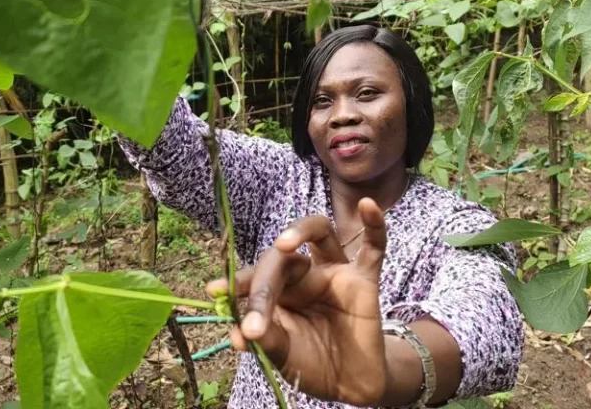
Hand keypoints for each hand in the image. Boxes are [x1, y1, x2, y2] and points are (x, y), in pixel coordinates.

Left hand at [205, 198, 390, 405]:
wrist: (351, 386)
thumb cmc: (312, 363)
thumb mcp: (283, 354)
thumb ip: (265, 339)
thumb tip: (237, 335)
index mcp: (280, 291)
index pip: (258, 277)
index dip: (238, 282)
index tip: (215, 291)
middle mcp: (305, 275)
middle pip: (283, 259)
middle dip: (264, 280)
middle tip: (256, 306)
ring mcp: (335, 273)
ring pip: (320, 233)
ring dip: (301, 230)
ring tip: (283, 244)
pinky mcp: (365, 280)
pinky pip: (375, 247)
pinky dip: (374, 224)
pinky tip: (368, 205)